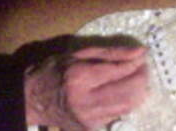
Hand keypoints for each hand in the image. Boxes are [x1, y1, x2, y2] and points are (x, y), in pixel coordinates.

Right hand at [24, 45, 148, 129]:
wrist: (32, 100)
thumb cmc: (55, 71)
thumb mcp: (79, 54)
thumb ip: (111, 53)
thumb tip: (140, 53)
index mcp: (81, 78)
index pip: (119, 71)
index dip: (136, 63)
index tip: (142, 56)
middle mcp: (85, 101)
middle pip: (129, 92)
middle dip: (141, 78)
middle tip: (142, 68)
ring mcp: (89, 119)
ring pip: (127, 106)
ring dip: (138, 91)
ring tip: (134, 79)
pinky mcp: (91, 128)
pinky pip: (118, 114)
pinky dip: (126, 102)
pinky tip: (121, 92)